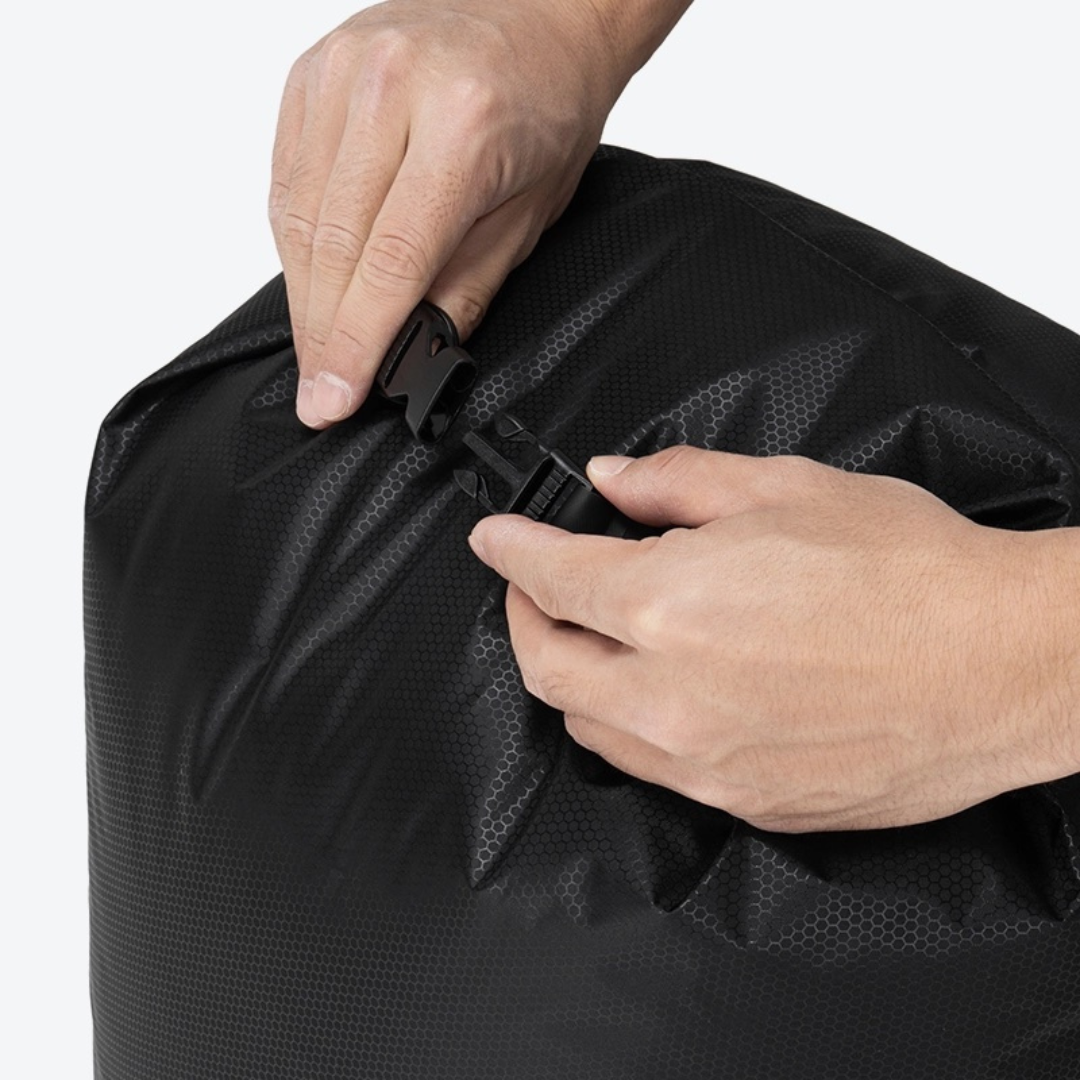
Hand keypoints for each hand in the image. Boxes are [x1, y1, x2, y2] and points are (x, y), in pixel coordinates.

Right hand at [269, 0, 638, 428]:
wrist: (540, 19)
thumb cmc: (546, 111)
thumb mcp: (529, 216)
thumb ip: (466, 287)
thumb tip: (409, 352)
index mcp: (462, 126)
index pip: (390, 262)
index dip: (357, 342)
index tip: (333, 398)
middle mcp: (391, 87)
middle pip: (332, 244)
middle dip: (323, 334)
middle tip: (320, 391)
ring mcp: (341, 71)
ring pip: (296, 215)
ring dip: (304, 295)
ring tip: (318, 348)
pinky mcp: (310, 71)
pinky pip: (285, 178)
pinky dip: (293, 241)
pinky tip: (311, 281)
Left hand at [466, 446, 1079, 832]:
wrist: (1006, 664)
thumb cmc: (909, 570)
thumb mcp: (785, 489)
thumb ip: (678, 485)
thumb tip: (612, 479)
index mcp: (667, 606)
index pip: (550, 579)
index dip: (511, 551)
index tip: (495, 540)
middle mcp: (669, 697)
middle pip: (548, 666)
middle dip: (526, 618)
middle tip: (536, 586)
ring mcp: (704, 764)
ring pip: (590, 728)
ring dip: (571, 677)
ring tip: (589, 638)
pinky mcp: (744, 803)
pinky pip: (653, 768)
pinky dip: (628, 724)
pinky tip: (655, 693)